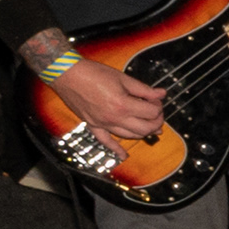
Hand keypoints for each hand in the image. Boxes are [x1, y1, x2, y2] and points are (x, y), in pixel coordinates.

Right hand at [45, 52, 167, 141]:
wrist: (67, 74)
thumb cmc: (93, 73)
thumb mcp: (123, 78)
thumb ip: (144, 89)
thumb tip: (162, 94)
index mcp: (123, 105)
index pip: (151, 113)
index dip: (158, 106)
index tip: (156, 100)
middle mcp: (114, 118)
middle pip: (144, 129)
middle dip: (155, 122)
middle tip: (156, 113)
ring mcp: (103, 124)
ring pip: (129, 136)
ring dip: (143, 132)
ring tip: (149, 126)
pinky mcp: (93, 125)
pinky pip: (105, 141)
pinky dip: (115, 149)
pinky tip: (123, 155)